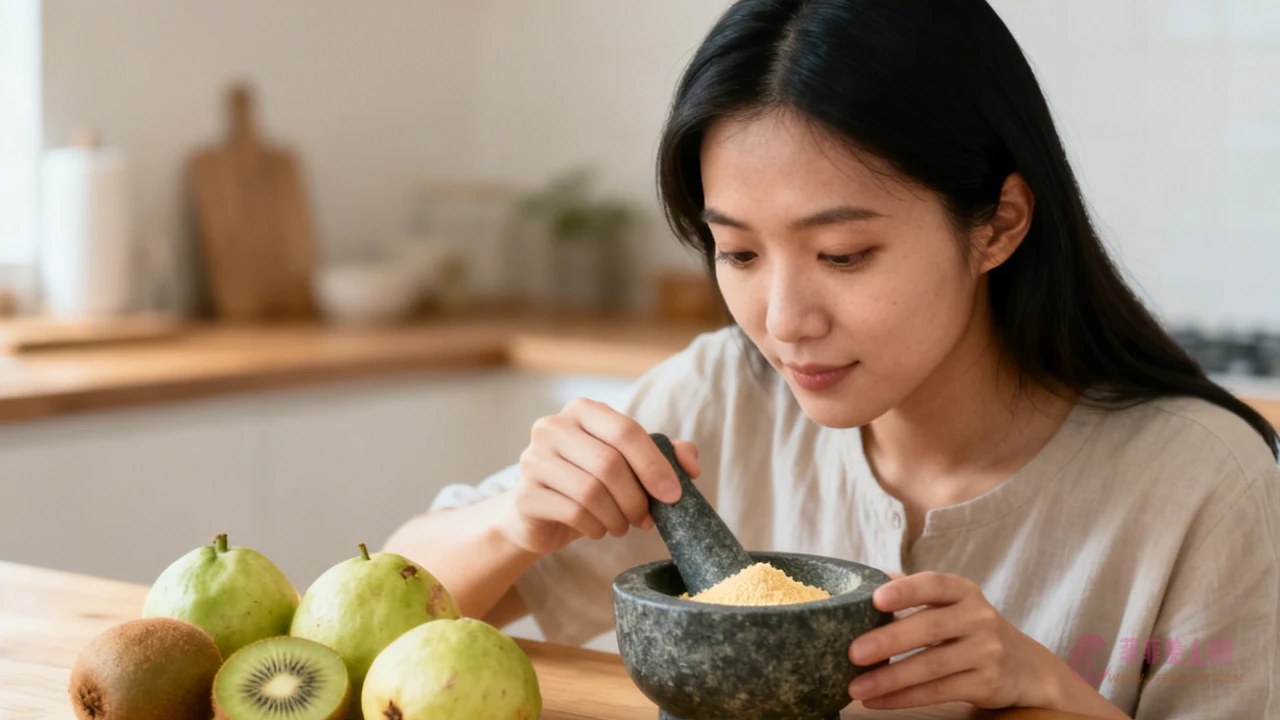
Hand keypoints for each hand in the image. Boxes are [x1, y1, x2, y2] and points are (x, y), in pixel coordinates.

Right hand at [501, 398, 699, 554]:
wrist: (539, 514)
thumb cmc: (590, 482)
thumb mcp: (628, 464)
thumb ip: (664, 454)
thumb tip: (691, 466)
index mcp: (582, 410)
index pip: (626, 431)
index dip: (654, 465)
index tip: (674, 495)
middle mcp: (552, 427)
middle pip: (609, 464)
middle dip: (637, 499)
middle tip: (647, 520)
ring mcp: (533, 459)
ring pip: (591, 491)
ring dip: (617, 517)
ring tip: (622, 526)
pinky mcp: (524, 494)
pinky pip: (573, 512)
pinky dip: (595, 527)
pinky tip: (599, 530)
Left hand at [846, 571, 1062, 710]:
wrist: (1025, 667)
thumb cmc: (968, 628)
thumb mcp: (950, 604)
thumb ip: (911, 592)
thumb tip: (859, 583)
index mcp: (963, 591)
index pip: (934, 584)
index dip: (906, 590)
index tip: (876, 599)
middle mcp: (979, 617)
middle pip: (929, 628)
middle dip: (888, 641)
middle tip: (853, 653)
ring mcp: (987, 652)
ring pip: (932, 666)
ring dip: (890, 679)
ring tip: (856, 687)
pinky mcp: (987, 683)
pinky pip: (939, 692)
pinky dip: (903, 698)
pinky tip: (877, 701)